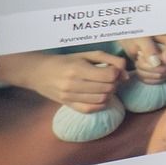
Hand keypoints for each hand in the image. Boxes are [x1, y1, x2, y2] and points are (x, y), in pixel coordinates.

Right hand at [0, 51, 125, 110]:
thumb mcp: (88, 54)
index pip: (109, 75)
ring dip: (109, 93)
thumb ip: (111, 60)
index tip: (113, 69)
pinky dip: (101, 104)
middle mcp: (72, 84)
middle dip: (115, 83)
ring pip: (102, 99)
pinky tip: (99, 96)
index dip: (117, 72)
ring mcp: (69, 96)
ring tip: (104, 86)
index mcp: (78, 68)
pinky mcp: (68, 105)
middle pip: (108, 88)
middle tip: (110, 78)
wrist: (39, 72)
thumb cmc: (67, 61)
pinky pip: (91, 109)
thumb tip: (126, 75)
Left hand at [118, 34, 165, 83]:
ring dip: (145, 72)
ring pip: (161, 76)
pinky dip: (147, 77)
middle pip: (164, 69)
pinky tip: (143, 68)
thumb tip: (156, 63)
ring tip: (140, 61)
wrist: (139, 40)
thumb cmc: (140, 36)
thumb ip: (148, 48)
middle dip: (146, 67)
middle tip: (138, 58)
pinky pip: (160, 81)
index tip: (141, 53)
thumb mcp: (140, 38)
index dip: (150, 61)